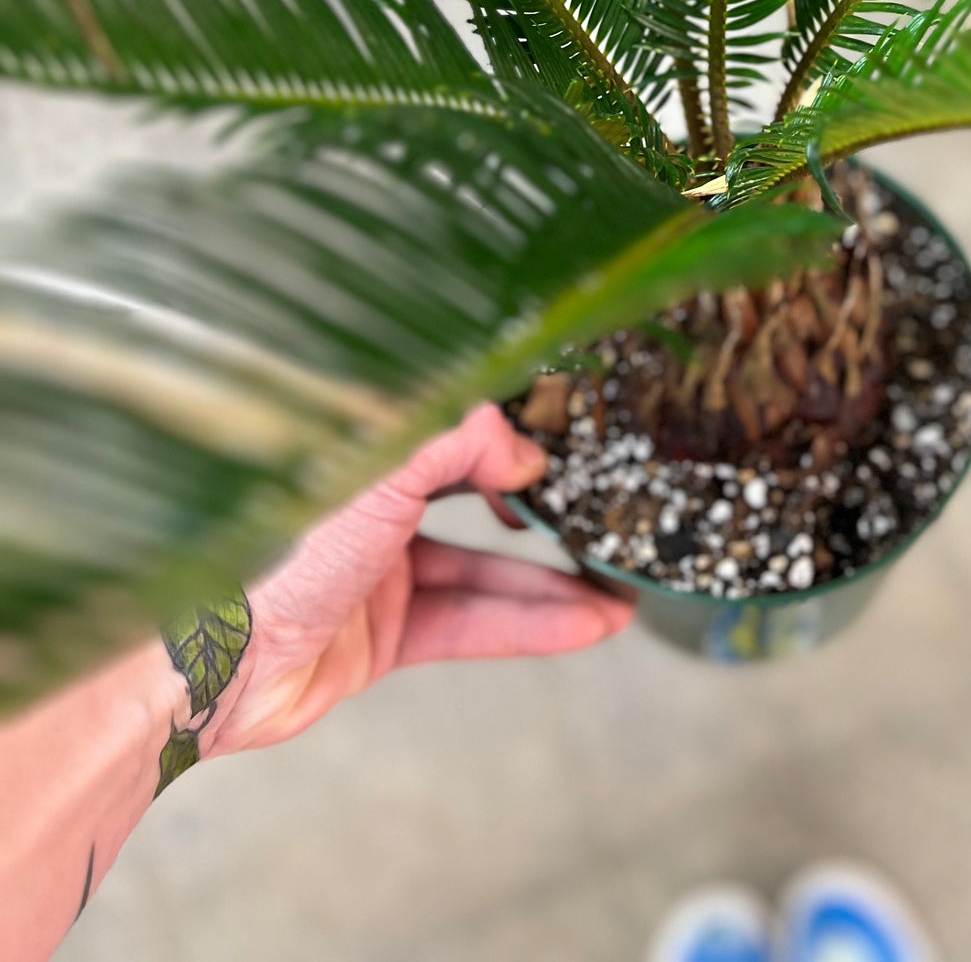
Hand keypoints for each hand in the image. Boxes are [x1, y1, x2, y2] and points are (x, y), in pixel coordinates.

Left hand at [206, 404, 628, 755]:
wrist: (216, 665)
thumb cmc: (278, 555)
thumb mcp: (377, 481)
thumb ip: (451, 447)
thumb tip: (521, 441)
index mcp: (365, 458)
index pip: (456, 439)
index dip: (514, 444)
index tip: (569, 449)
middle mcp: (376, 511)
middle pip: (480, 507)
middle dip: (546, 520)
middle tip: (607, 524)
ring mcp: (382, 577)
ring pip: (485, 575)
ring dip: (552, 587)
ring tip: (620, 596)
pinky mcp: (385, 639)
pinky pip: (471, 626)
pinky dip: (528, 627)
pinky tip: (582, 625)